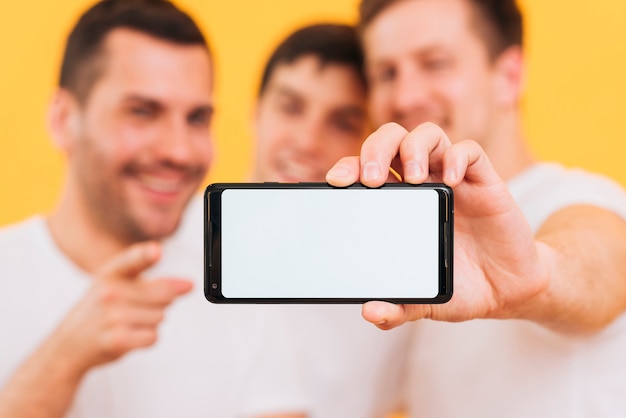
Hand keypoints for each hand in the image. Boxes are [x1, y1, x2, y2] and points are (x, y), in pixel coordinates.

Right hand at [50, 241, 192, 373]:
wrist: (69, 344)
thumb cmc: (102, 310)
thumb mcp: (120, 286)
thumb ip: (157, 282)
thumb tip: (189, 285)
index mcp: (110, 272)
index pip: (131, 260)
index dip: (145, 255)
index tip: (157, 251)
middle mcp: (109, 292)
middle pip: (164, 295)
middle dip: (160, 304)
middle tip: (137, 308)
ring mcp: (111, 316)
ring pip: (160, 317)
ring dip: (151, 323)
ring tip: (128, 323)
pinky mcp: (116, 339)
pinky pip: (152, 336)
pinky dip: (147, 338)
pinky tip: (129, 336)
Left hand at [327, 122, 548, 329]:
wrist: (505, 290)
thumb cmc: (457, 285)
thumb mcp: (422, 302)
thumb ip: (397, 308)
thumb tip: (369, 312)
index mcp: (396, 203)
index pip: (364, 169)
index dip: (348, 166)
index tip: (336, 182)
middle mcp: (420, 183)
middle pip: (391, 140)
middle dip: (375, 149)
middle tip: (372, 178)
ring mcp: (451, 179)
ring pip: (427, 134)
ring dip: (413, 147)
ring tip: (412, 177)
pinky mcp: (484, 181)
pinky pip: (470, 152)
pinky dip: (458, 157)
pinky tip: (452, 181)